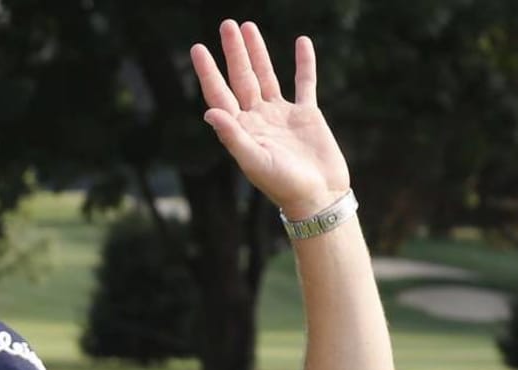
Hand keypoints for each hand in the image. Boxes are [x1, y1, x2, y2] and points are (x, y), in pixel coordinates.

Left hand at [189, 20, 350, 218]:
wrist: (319, 197)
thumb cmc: (284, 186)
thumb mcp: (255, 161)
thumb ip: (233, 136)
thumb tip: (209, 112)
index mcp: (241, 129)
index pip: (220, 94)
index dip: (209, 71)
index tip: (198, 48)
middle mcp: (258, 119)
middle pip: (242, 78)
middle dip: (234, 51)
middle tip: (226, 24)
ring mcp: (281, 115)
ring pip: (267, 76)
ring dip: (258, 52)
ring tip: (248, 27)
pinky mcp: (306, 115)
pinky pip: (305, 83)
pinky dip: (304, 63)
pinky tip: (301, 42)